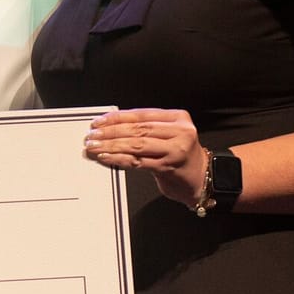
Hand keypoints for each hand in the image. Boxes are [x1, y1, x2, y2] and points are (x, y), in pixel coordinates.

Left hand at [82, 108, 205, 208]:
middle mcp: (180, 132)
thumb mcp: (168, 135)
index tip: (99, 121)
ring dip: (111, 146)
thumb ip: (147, 128)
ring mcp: (175, 150)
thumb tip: (112, 124)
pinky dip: (119, 159)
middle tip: (92, 135)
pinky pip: (138, 161)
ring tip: (95, 147)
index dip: (118, 117)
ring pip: (137, 145)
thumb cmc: (180, 156)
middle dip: (111, 132)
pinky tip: (106, 158)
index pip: (142, 115)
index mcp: (178, 117)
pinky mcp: (168, 167)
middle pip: (138, 129)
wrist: (201, 178)